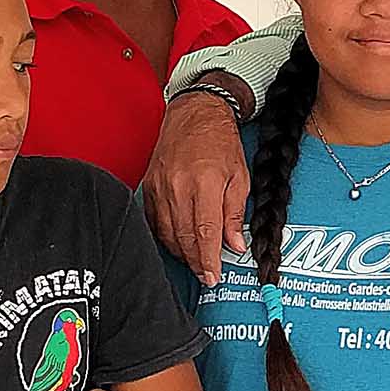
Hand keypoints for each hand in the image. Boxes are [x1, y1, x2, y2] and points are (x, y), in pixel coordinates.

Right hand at [143, 88, 252, 283]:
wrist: (195, 113)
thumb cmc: (220, 141)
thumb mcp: (240, 176)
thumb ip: (234, 213)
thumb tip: (234, 244)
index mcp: (205, 183)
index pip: (205, 233)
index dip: (209, 260)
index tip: (213, 277)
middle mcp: (178, 187)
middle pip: (184, 238)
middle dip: (196, 263)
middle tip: (206, 276)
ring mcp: (160, 187)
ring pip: (167, 233)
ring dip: (181, 253)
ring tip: (195, 263)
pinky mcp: (149, 187)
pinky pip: (154, 222)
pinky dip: (165, 238)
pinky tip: (177, 244)